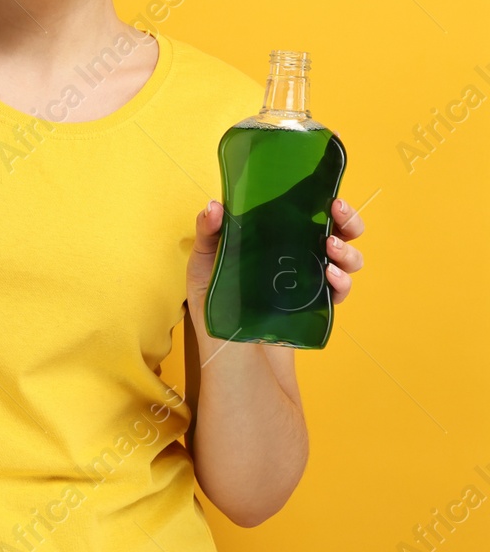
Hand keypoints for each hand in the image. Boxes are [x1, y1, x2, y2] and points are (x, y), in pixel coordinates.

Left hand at [186, 197, 366, 312]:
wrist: (229, 358)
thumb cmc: (212, 307)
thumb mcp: (204, 267)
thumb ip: (208, 236)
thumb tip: (215, 206)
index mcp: (271, 239)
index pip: (303, 212)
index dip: (320, 199)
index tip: (328, 193)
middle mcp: (294, 257)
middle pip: (335, 231)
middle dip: (348, 221)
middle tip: (339, 213)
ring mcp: (307, 281)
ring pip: (345, 259)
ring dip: (348, 251)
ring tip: (331, 249)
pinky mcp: (314, 307)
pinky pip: (339, 291)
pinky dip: (343, 282)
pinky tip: (332, 276)